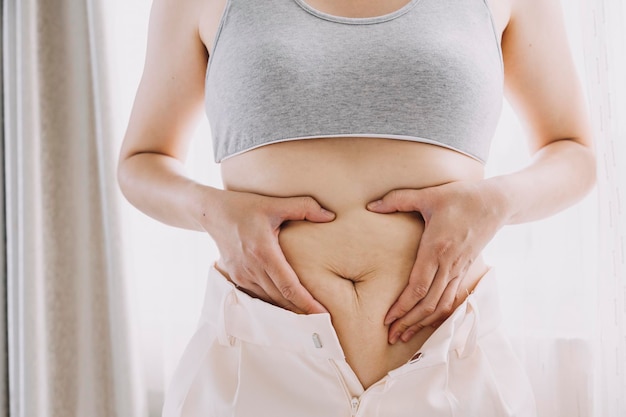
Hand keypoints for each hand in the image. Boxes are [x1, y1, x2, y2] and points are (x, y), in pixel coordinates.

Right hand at [202, 190, 335, 313]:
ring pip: (269, 300)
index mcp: (264, 252)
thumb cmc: (246, 206)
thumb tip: (330, 216)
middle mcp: (251, 268)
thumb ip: (305, 207)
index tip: (323, 314)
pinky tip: (287, 308)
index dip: (307, 303)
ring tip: (308, 319)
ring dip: (288, 310)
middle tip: (322, 323)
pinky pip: (258, 296)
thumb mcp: (275, 203)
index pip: (289, 286)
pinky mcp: (235, 278)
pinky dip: (273, 303)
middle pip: (281, 299)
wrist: (212, 212)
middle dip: (302, 312)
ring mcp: (241, 275)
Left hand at [367, 180, 506, 343]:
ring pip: (441, 306)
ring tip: (404, 335)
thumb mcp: (428, 194)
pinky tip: (427, 322)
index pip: (417, 287)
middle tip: (390, 336)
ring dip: (423, 323)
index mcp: (436, 249)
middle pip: (428, 303)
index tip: (387, 319)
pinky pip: (451, 299)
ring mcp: (459, 269)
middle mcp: (449, 264)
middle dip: (408, 322)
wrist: (497, 202)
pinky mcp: (465, 270)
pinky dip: (438, 314)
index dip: (402, 307)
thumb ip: (398, 199)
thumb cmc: (461, 197)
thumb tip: (371, 206)